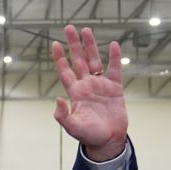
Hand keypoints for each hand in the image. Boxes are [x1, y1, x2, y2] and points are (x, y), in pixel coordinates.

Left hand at [51, 25, 126, 160]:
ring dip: (90, 46)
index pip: (65, 71)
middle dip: (74, 45)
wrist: (108, 141)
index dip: (60, 58)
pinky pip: (114, 69)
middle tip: (69, 28)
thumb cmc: (88, 136)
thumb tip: (57, 99)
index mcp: (75, 93)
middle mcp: (86, 86)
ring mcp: (100, 85)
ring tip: (87, 30)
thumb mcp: (72, 127)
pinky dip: (114, 57)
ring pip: (94, 61)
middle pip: (78, 60)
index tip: (55, 44)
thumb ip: (63, 115)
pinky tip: (112, 45)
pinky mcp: (115, 88)